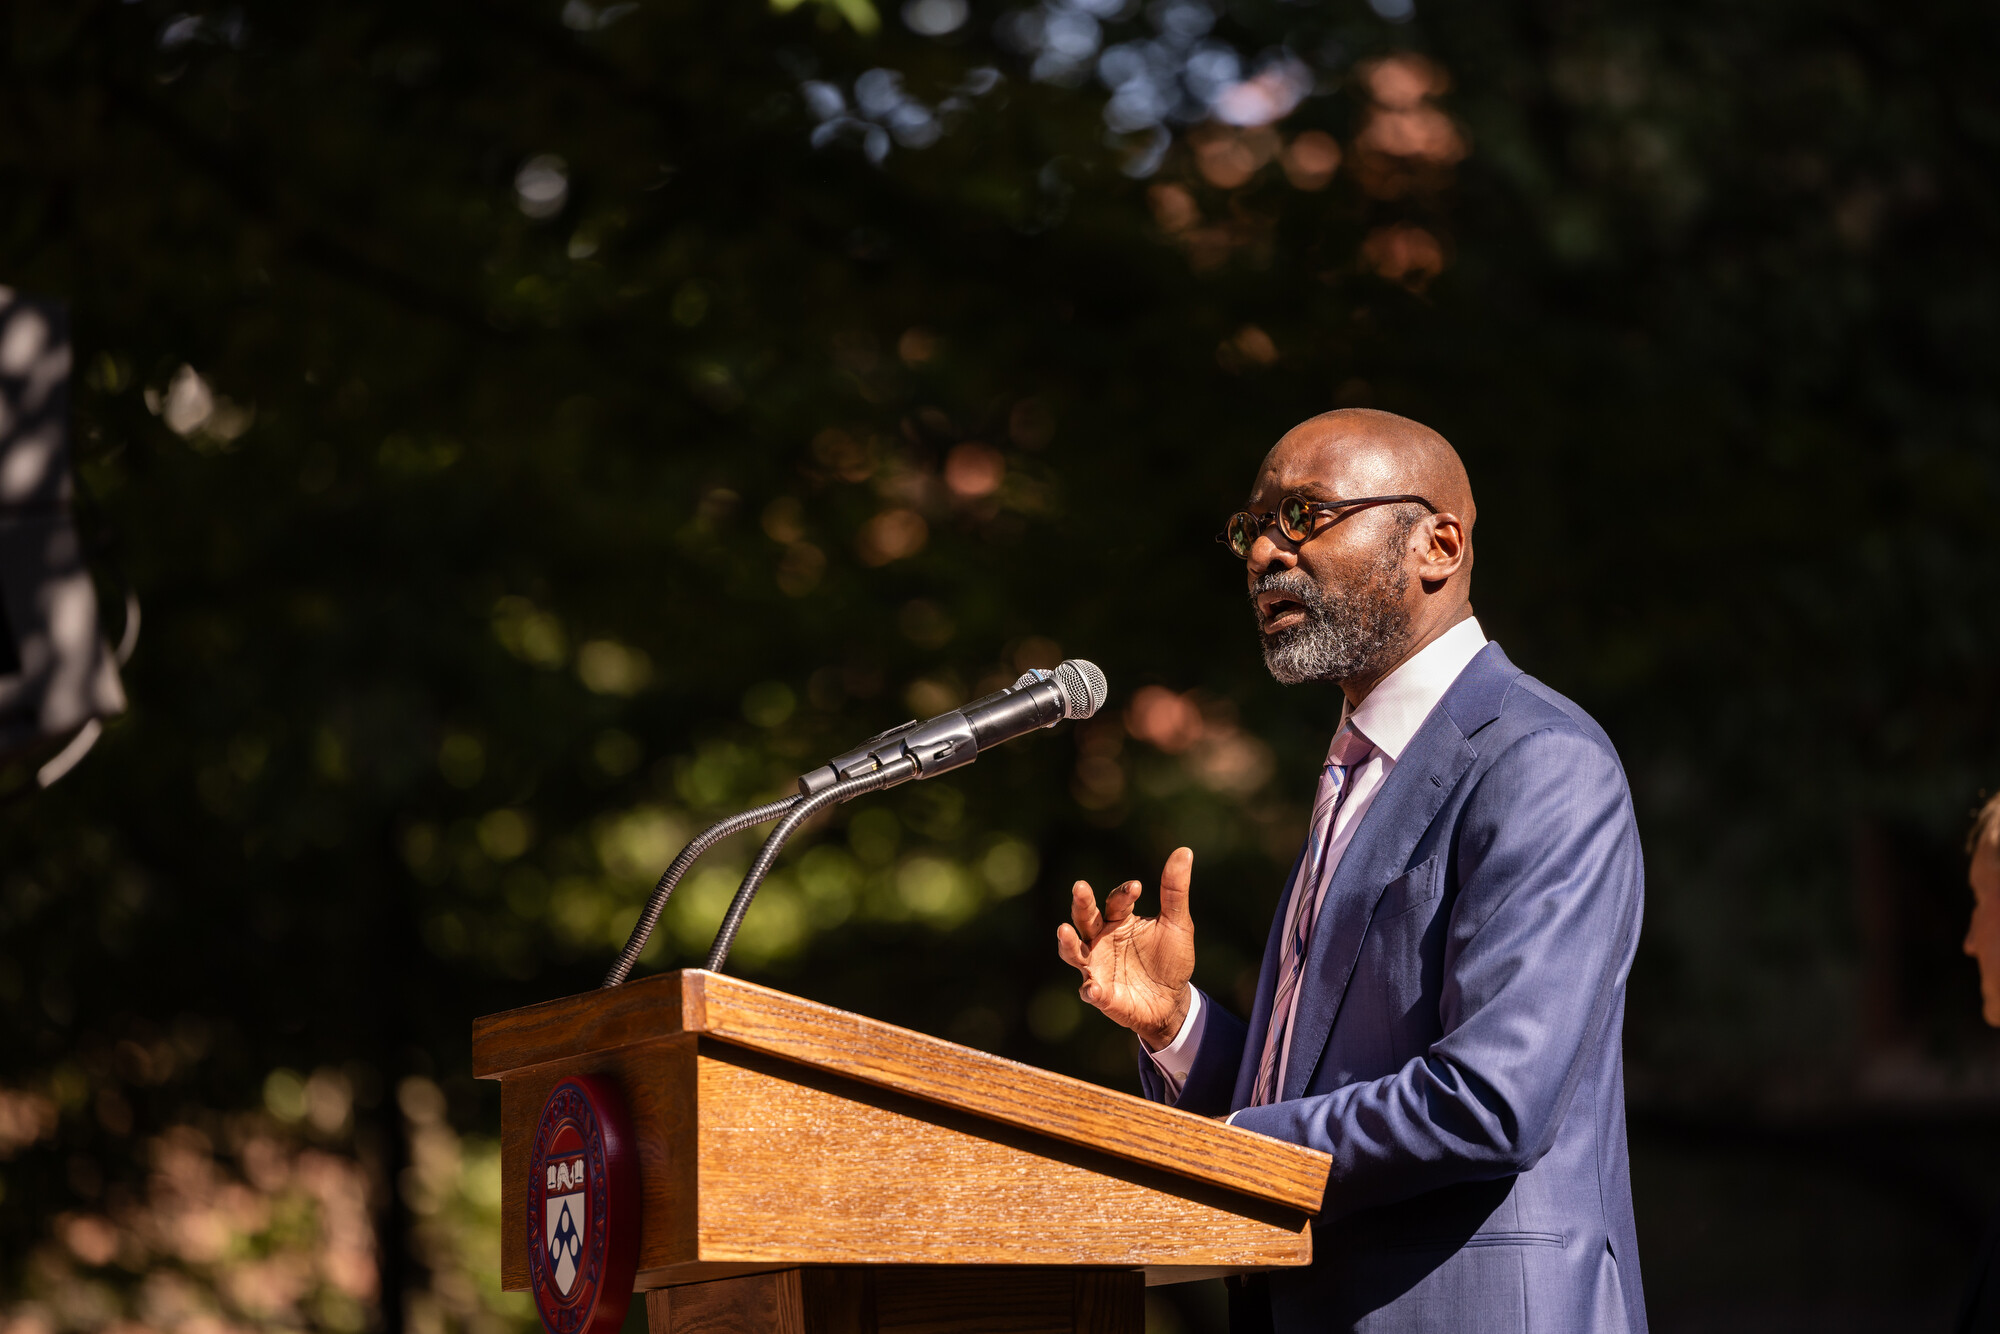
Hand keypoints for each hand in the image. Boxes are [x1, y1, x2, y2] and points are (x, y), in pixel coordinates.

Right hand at [1055, 846, 1195, 1050]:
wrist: (1173, 1001)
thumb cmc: (1171, 959)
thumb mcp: (1177, 923)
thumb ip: (1174, 891)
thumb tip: (1184, 850)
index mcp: (1119, 920)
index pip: (1116, 901)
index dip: (1123, 894)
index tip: (1136, 887)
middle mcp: (1101, 940)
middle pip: (1084, 918)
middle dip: (1081, 904)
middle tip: (1080, 887)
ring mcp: (1097, 967)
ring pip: (1073, 952)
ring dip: (1067, 943)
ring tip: (1063, 931)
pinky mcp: (1101, 994)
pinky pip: (1090, 991)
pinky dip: (1090, 989)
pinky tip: (1093, 988)